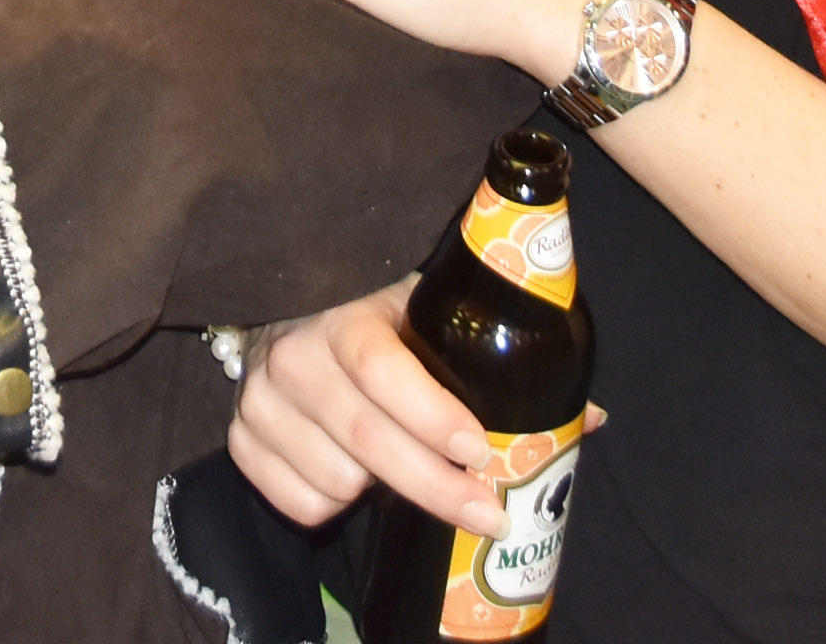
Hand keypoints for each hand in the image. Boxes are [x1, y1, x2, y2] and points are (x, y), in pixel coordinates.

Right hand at [229, 280, 499, 535]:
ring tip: (404, 468)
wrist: (290, 313)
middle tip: (490, 515)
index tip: (482, 452)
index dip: (432, 416)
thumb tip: (585, 422)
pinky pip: (300, 504)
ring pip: (336, 482)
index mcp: (342, 313)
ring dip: (380, 491)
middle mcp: (291, 355)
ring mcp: (257, 400)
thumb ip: (496, 357)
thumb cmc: (377, 315)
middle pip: (366, 439)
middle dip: (437, 486)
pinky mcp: (240, 440)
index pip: (382, 369)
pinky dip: (335, 505)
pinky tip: (354, 475)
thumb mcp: (427, 309)